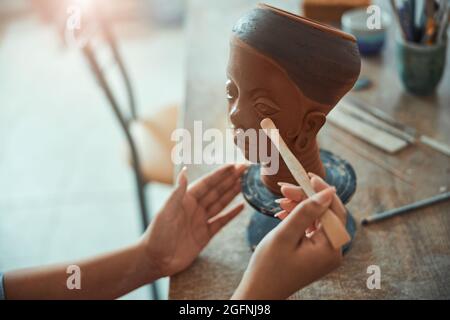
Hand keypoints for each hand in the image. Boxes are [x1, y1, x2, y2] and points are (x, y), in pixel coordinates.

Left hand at [140, 164, 246, 278]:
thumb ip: (178, 191)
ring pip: (221, 203)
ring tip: (246, 183)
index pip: (207, 183)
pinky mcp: (205, 235)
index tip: (233, 165)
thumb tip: (185, 170)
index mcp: (186, 199)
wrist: (156, 259)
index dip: (220, 174)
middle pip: (217, 191)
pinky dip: (232, 214)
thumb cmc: (157, 233)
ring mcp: (200, 221)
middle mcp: (195, 208)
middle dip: (231, 180)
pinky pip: (221, 221)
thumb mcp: (166, 210)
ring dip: (233, 193)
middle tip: (244, 169)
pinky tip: (241, 207)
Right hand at [232, 174, 346, 299]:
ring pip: (316, 219)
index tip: (308, 176)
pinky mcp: (313, 253)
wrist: (259, 291)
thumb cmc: (268, 267)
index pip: (334, 211)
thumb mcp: (285, 235)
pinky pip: (310, 229)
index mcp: (330, 249)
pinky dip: (297, 219)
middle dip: (305, 198)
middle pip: (324, 214)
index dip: (322, 191)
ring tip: (279, 201)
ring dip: (299, 207)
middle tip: (284, 188)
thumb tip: (327, 192)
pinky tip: (282, 214)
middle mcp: (332, 251)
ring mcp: (323, 253)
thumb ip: (306, 212)